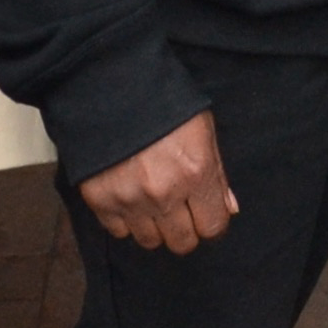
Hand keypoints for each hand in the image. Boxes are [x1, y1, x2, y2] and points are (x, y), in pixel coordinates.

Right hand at [79, 112, 240, 252]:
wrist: (111, 85)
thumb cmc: (163, 102)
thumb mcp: (202, 128)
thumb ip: (217, 172)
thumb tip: (227, 208)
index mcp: (196, 172)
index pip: (212, 226)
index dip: (212, 223)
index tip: (206, 215)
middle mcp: (164, 193)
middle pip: (182, 242)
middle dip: (186, 230)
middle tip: (180, 211)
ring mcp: (130, 199)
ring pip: (150, 241)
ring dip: (155, 226)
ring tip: (153, 202)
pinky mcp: (100, 201)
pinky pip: (118, 232)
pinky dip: (126, 220)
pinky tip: (130, 197)